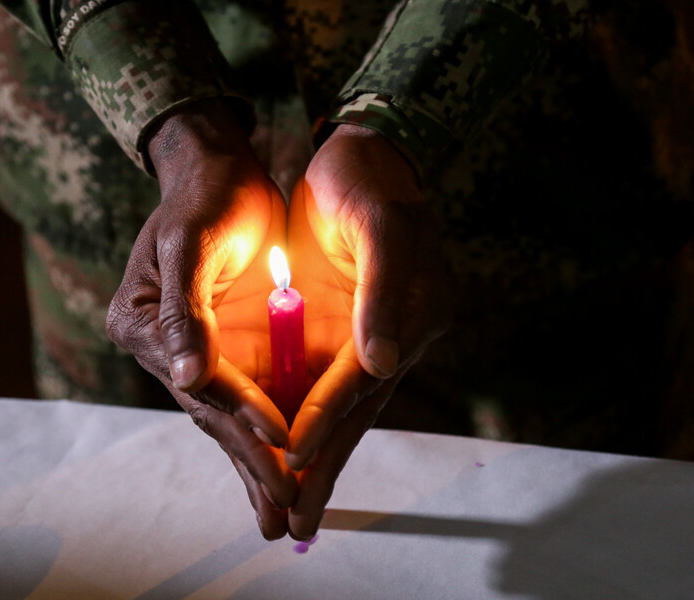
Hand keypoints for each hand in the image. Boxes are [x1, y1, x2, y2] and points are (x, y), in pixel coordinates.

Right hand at [105, 99, 295, 538]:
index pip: (198, 378)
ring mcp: (191, 355)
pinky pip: (244, 403)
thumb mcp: (191, 241)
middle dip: (250, 459)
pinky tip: (286, 473)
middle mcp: (161, 348)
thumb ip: (184, 311)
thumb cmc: (207, 197)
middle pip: (210, 412)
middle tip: (283, 509)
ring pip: (227, 418)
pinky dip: (264, 438)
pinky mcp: (222, 353)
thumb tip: (184, 379)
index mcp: (140, 323)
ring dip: (256, 464)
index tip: (280, 439)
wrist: (219, 174)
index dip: (241, 409)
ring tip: (284, 512)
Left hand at [285, 124, 452, 538]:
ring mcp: (367, 339)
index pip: (360, 381)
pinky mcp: (343, 332)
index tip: (293, 457)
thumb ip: (384, 293)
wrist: (362, 154)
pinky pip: (322, 388)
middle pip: (353, 413)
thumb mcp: (381, 224)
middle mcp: (391, 339)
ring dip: (315, 459)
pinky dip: (305, 425)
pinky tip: (284, 455)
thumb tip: (385, 363)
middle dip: (324, 466)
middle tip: (297, 524)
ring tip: (292, 510)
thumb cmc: (370, 181)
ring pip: (337, 411)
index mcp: (409, 318)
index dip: (326, 418)